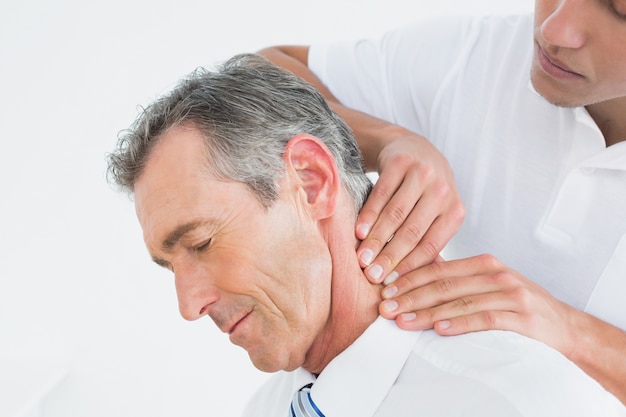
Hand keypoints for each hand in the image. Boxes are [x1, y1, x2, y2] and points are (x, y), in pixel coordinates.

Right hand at [356, 133, 463, 283]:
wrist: (413, 148)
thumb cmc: (423, 193)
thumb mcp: (434, 214)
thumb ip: (427, 242)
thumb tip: (417, 287)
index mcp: (454, 211)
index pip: (430, 246)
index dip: (410, 268)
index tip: (390, 286)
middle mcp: (442, 191)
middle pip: (412, 232)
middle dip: (390, 258)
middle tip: (372, 277)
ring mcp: (423, 174)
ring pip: (395, 214)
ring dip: (376, 239)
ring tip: (362, 259)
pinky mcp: (401, 163)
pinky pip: (382, 194)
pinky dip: (369, 214)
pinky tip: (358, 231)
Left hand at [378, 254, 577, 356]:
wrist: (564, 326)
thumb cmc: (518, 304)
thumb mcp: (488, 284)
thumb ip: (457, 279)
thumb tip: (416, 274)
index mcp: (483, 263)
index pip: (438, 268)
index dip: (409, 278)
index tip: (385, 288)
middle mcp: (495, 274)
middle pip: (444, 284)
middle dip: (410, 295)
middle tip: (385, 306)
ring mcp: (510, 294)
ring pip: (460, 301)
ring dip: (427, 312)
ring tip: (403, 319)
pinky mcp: (521, 316)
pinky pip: (485, 317)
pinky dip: (460, 323)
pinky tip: (439, 328)